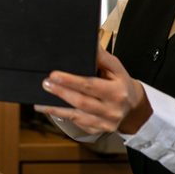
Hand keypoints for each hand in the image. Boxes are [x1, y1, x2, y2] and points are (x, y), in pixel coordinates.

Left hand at [35, 46, 151, 134]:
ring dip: (56, 109)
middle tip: (45, 84)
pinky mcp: (96, 131)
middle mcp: (111, 110)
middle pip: (81, 102)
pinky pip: (77, 124)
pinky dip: (62, 117)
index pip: (90, 85)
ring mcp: (104, 124)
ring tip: (41, 102)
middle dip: (61, 93)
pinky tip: (51, 110)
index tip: (54, 75)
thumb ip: (102, 57)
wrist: (133, 107)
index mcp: (117, 92)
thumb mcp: (117, 68)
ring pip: (76, 117)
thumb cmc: (121, 83)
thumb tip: (90, 42)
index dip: (71, 81)